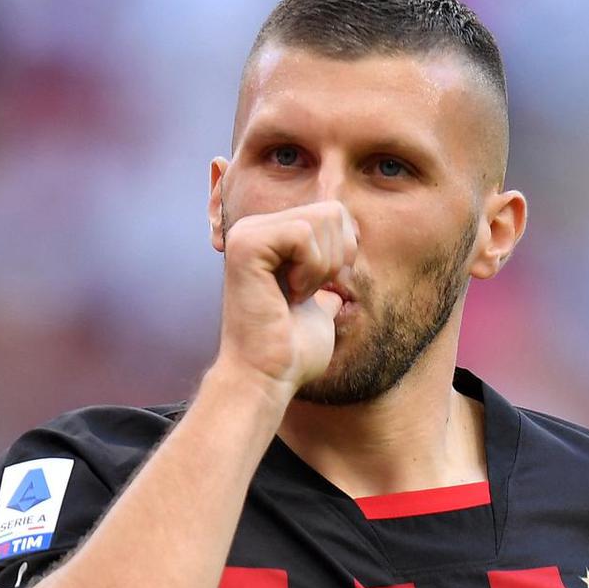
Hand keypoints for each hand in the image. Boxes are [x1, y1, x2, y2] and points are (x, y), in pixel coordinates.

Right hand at [214, 200, 358, 401]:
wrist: (267, 376)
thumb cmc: (290, 352)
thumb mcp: (317, 312)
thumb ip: (322, 292)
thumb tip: (333, 295)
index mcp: (270, 238)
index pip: (334, 213)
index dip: (343, 252)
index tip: (315, 290)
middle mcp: (254, 228)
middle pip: (332, 211)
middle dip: (335, 259)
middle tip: (305, 293)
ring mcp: (246, 233)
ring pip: (320, 219)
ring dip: (321, 268)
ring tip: (295, 295)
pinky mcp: (245, 244)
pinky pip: (303, 234)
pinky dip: (309, 269)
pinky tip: (289, 294)